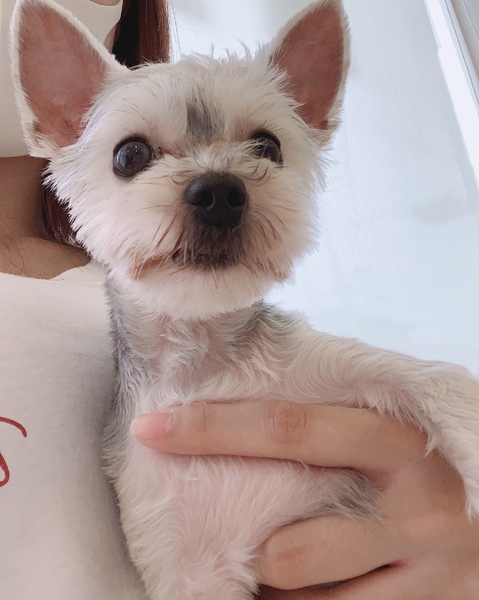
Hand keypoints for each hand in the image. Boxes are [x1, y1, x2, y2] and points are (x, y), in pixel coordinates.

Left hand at [131, 400, 478, 598]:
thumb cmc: (426, 471)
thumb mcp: (389, 436)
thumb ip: (332, 425)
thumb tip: (236, 411)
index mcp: (398, 442)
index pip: (287, 429)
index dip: (212, 428)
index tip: (152, 428)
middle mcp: (418, 510)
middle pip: (287, 552)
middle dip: (256, 555)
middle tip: (254, 538)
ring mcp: (428, 575)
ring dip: (285, 590)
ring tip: (302, 563)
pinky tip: (327, 587)